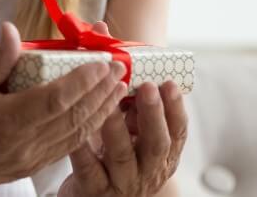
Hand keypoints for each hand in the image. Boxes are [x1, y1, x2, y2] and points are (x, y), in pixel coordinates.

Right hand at [0, 22, 126, 193]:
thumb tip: (12, 29)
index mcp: (9, 121)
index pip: (56, 99)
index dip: (82, 80)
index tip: (102, 62)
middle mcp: (25, 143)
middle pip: (74, 117)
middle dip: (101, 92)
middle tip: (121, 69)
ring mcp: (31, 158)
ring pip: (76, 135)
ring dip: (101, 111)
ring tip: (118, 90)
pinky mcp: (31, 166)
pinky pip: (67, 148)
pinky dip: (87, 130)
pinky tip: (97, 116)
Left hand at [58, 79, 187, 196]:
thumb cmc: (113, 161)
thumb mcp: (132, 138)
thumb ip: (135, 112)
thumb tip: (128, 72)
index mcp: (162, 156)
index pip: (178, 133)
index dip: (176, 108)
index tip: (169, 84)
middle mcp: (147, 171)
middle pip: (157, 144)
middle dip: (153, 114)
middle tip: (147, 88)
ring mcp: (122, 183)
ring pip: (122, 156)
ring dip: (117, 127)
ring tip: (109, 104)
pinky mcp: (94, 190)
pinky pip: (88, 168)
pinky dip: (83, 149)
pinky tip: (79, 132)